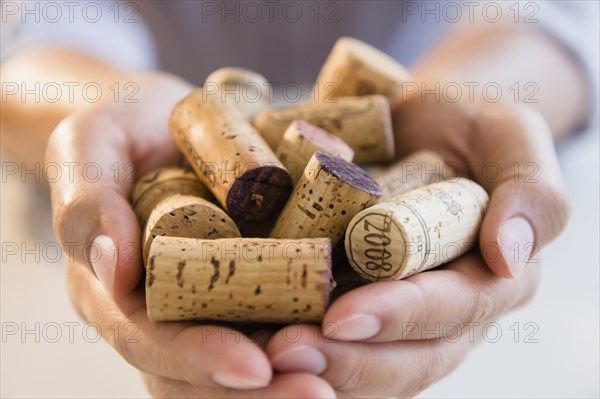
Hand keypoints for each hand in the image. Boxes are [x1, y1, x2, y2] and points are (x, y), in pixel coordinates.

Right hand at [47, 72, 334, 397]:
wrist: (159, 120)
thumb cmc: (118, 130)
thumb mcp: (87, 147)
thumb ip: (88, 200)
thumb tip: (118, 267)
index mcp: (118, 291)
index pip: (154, 341)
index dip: (201, 360)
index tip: (257, 367)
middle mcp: (166, 309)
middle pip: (206, 373)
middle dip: (262, 390)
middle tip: (319, 392)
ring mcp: (210, 300)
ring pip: (249, 356)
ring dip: (295, 373)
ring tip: (347, 376)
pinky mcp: (250, 280)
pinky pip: (279, 319)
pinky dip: (317, 338)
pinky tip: (358, 339)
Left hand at [266, 94, 569, 396]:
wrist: (419, 122)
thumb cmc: (467, 124)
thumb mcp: (510, 137)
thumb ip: (530, 191)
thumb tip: (509, 257)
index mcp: (489, 277)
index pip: (450, 311)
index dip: (399, 318)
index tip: (342, 318)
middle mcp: (444, 310)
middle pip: (403, 357)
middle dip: (346, 359)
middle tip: (284, 351)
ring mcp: (398, 311)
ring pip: (365, 361)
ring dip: (314, 365)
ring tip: (259, 354)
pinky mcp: (356, 300)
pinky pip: (330, 337)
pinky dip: (293, 342)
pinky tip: (248, 340)